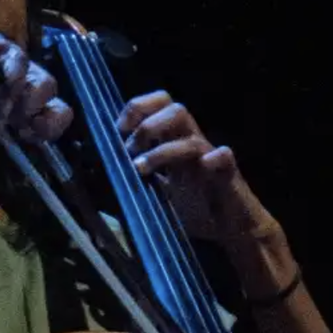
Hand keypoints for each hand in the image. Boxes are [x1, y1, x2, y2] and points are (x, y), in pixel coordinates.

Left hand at [117, 90, 274, 242]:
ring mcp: (210, 158)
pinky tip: (205, 163)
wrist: (232, 227)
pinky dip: (215, 158)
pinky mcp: (228, 176)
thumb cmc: (195, 207)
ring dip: (163, 150)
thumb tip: (100, 175)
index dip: (138, 108)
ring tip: (141, 167)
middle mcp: (193, 143)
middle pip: (176, 110)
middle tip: (129, 150)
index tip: (118, 130)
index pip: (160, 105)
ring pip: (191, 138)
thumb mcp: (157, 192)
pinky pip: (225, 158)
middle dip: (147, 126)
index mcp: (176, 141)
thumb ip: (136, 179)